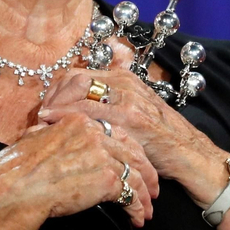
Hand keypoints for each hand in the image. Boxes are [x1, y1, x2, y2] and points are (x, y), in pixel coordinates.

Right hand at [0, 113, 160, 229]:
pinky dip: (137, 208)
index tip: (136, 165)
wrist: (14, 191)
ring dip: (144, 195)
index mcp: (79, 121)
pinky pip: (130, 195)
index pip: (117, 134)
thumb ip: (47, 132)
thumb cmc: (15, 170)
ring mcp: (103, 156)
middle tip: (152, 190)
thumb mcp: (31, 138)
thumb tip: (44, 130)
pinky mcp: (106, 180)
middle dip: (146, 174)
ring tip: (147, 210)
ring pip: (136, 175)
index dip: (131, 152)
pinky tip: (137, 218)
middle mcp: (95, 134)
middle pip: (133, 153)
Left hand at [37, 59, 224, 204]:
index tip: (45, 107)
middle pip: (73, 77)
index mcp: (123, 78)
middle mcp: (124, 82)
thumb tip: (84, 97)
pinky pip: (90, 112)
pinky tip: (56, 127)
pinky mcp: (131, 118)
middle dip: (51, 96)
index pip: (77, 74)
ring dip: (55, 106)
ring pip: (78, 90)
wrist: (189, 155)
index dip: (55, 90)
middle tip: (40, 116)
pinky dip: (68, 117)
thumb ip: (114, 101)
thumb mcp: (137, 110)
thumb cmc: (159, 138)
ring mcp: (128, 98)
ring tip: (42, 123)